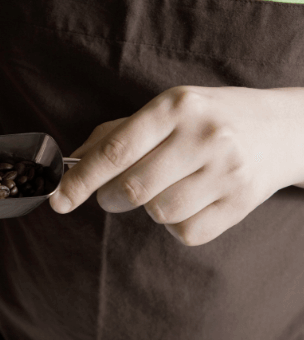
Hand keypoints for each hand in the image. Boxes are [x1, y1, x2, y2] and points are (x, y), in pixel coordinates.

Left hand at [49, 86, 303, 245]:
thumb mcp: (166, 110)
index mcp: (175, 106)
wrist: (282, 128)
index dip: (80, 180)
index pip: (116, 150)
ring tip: (164, 188)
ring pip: (159, 213)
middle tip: (114, 193)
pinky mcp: (241, 202)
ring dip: (148, 209)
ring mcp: (226, 170)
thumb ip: (116, 134)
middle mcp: (202, 135)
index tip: (58, 200)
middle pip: (133, 189)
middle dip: (110, 198)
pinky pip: (186, 232)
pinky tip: (190, 201)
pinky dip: (176, 225)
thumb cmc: (208, 118)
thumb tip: (73, 163)